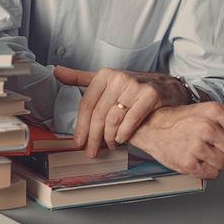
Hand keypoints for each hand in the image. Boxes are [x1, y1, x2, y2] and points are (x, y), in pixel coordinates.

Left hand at [54, 66, 190, 156]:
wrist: (166, 86)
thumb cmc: (133, 87)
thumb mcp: (106, 80)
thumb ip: (81, 78)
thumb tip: (57, 72)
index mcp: (105, 75)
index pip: (87, 105)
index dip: (81, 127)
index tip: (79, 142)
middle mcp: (119, 77)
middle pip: (99, 114)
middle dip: (93, 137)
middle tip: (92, 151)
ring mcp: (135, 85)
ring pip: (113, 118)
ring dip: (109, 137)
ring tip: (110, 144)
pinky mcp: (150, 94)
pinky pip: (131, 119)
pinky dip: (124, 133)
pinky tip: (122, 139)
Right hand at [128, 102, 223, 179]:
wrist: (152, 126)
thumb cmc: (182, 119)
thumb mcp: (208, 111)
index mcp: (213, 111)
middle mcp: (205, 127)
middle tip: (216, 144)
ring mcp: (196, 146)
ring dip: (219, 161)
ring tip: (204, 151)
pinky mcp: (188, 164)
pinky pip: (213, 174)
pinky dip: (208, 170)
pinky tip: (198, 158)